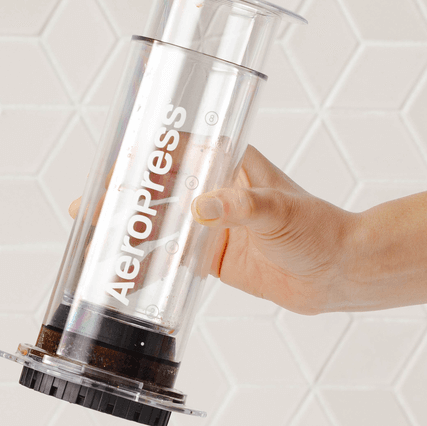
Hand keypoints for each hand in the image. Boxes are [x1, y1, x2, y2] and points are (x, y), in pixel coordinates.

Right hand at [69, 145, 357, 314]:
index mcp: (230, 165)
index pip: (176, 152)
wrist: (338, 273)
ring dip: (130, 232)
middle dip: (123, 198)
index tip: (113, 169)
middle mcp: (216, 192)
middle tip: (88, 209)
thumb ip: (242, 207)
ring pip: (161, 225)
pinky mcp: (214, 257)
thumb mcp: (279, 210)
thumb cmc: (319, 229)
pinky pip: (173, 258)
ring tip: (95, 241)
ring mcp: (212, 226)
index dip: (141, 158)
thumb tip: (203, 208)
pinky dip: (150, 264)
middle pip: (158, 190)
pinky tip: (126, 271)